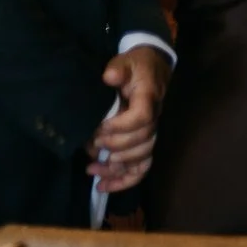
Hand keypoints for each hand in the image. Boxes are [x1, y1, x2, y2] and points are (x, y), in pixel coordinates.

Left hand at [88, 45, 170, 191]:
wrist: (152, 68)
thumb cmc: (136, 66)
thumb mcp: (126, 61)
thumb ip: (118, 68)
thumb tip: (110, 77)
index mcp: (148, 99)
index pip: (142, 118)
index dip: (122, 127)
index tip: (101, 128)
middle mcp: (153, 119)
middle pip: (142, 141)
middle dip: (115, 146)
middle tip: (93, 144)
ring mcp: (149, 133)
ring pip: (142, 158)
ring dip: (117, 168)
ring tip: (92, 169)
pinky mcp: (143, 143)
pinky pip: (141, 167)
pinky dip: (124, 180)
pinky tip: (103, 186)